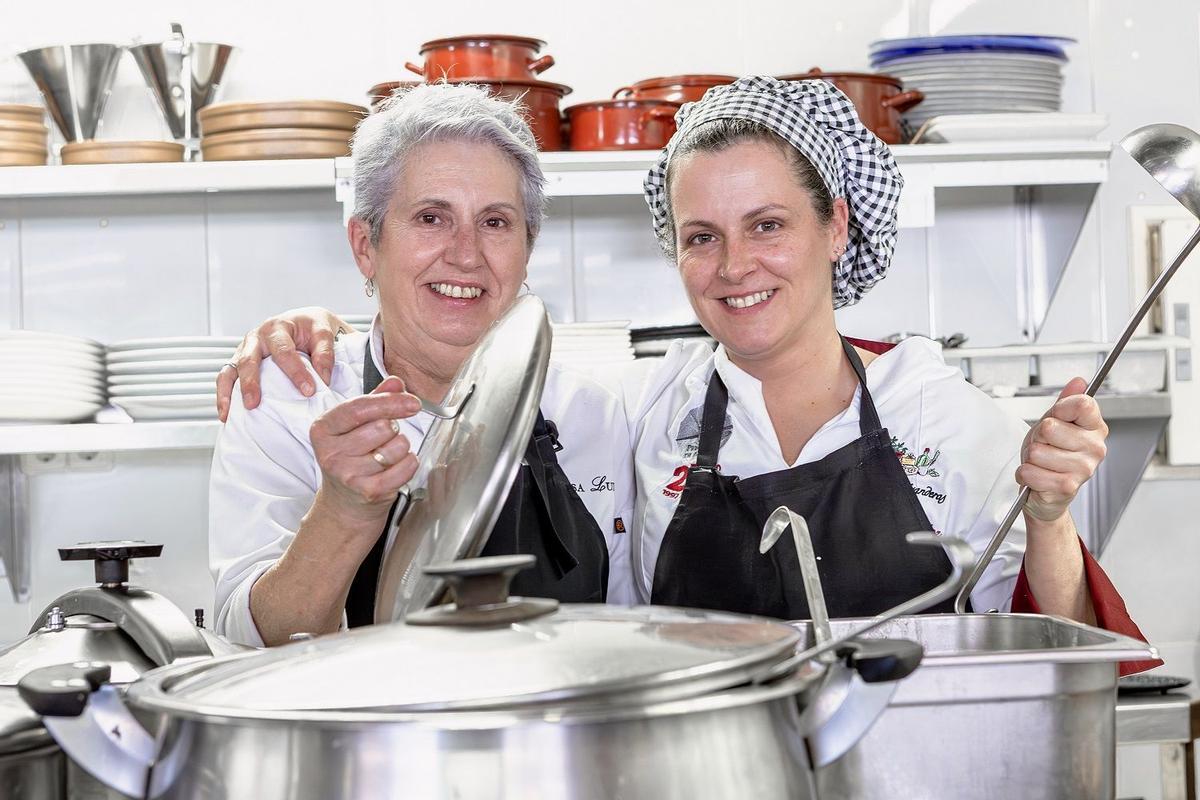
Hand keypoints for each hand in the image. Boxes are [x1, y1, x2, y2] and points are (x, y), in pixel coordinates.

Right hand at [216, 306, 350, 421]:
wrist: (306, 323)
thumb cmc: (313, 329)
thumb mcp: (325, 332)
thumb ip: (325, 352)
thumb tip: (323, 378)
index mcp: (278, 327)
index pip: (284, 350)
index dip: (296, 371)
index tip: (309, 391)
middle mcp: (257, 337)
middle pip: (249, 360)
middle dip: (251, 383)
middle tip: (254, 404)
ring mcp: (246, 350)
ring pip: (231, 369)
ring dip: (229, 392)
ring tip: (231, 412)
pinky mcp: (240, 362)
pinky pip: (226, 378)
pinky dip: (223, 395)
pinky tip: (226, 414)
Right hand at [309, 376, 420, 524]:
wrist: (345, 505)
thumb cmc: (351, 460)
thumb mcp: (355, 426)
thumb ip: (375, 400)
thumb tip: (395, 382)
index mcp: (323, 429)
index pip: (360, 408)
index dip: (390, 402)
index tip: (412, 402)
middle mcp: (331, 452)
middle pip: (382, 427)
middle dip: (394, 429)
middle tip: (386, 437)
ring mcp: (348, 474)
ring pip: (396, 446)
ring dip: (402, 447)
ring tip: (388, 454)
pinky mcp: (368, 491)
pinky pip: (405, 466)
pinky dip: (409, 463)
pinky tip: (397, 466)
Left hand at [1017, 378, 1108, 521]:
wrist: (1046, 489)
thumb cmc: (1051, 454)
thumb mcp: (1055, 421)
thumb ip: (1066, 401)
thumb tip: (1079, 382)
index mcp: (1095, 428)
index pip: (1081, 404)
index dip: (1059, 409)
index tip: (1057, 417)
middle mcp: (1095, 448)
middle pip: (1050, 427)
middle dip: (1037, 437)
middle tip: (1045, 446)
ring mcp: (1083, 469)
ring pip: (1037, 451)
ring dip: (1030, 458)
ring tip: (1041, 462)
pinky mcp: (1067, 486)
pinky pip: (1031, 472)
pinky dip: (1025, 474)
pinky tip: (1036, 476)